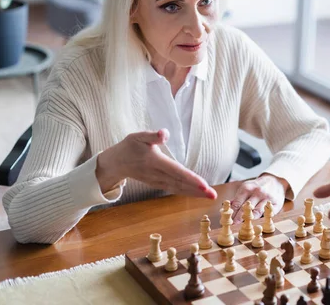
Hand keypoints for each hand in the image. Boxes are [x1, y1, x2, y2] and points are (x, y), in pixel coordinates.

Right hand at [96, 129, 216, 198]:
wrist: (116, 163)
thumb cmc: (129, 147)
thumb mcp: (138, 136)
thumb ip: (152, 135)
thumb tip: (165, 133)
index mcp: (155, 162)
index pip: (176, 171)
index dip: (190, 179)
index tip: (204, 185)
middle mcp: (158, 174)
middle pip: (181, 183)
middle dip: (198, 190)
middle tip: (213, 195)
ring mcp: (158, 181)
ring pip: (179, 189)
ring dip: (195, 193)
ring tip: (210, 196)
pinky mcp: (159, 184)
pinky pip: (175, 189)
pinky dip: (188, 192)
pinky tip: (199, 194)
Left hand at [231, 173, 287, 222]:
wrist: (275, 181)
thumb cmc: (257, 187)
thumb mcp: (246, 188)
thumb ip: (236, 199)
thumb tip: (223, 208)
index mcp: (247, 188)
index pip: (237, 203)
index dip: (232, 213)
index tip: (227, 221)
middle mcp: (258, 192)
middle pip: (246, 208)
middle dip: (239, 218)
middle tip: (233, 226)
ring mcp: (267, 198)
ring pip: (258, 212)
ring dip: (250, 220)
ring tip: (244, 227)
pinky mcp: (276, 204)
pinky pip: (269, 213)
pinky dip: (263, 218)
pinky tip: (259, 223)